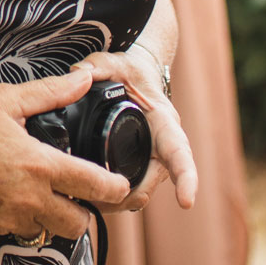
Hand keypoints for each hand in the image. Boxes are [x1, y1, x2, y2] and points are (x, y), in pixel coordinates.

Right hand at [0, 67, 131, 242]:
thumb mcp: (5, 99)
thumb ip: (50, 92)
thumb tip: (83, 80)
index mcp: (38, 165)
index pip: (93, 186)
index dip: (115, 188)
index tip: (120, 185)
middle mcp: (27, 199)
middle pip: (77, 224)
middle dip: (84, 211)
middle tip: (77, 192)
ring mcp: (6, 217)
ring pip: (46, 230)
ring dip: (50, 215)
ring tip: (39, 191)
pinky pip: (15, 229)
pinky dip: (19, 217)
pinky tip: (6, 193)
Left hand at [72, 46, 197, 214]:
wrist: (135, 79)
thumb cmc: (129, 72)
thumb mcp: (113, 63)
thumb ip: (97, 65)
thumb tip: (79, 73)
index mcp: (165, 123)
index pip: (179, 153)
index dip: (186, 177)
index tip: (187, 201)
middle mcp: (163, 148)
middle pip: (152, 182)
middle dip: (130, 196)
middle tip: (101, 201)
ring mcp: (152, 161)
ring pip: (139, 191)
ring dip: (119, 201)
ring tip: (88, 200)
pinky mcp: (138, 168)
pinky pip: (129, 189)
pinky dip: (112, 197)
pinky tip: (88, 196)